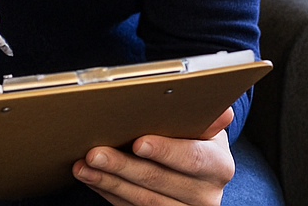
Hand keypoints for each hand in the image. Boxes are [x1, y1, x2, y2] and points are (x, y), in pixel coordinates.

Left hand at [73, 107, 235, 205]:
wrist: (200, 174)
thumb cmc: (199, 142)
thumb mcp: (207, 130)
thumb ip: (209, 121)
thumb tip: (223, 111)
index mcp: (219, 167)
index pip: (192, 159)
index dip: (165, 151)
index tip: (138, 143)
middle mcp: (206, 196)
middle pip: (159, 182)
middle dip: (123, 166)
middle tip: (95, 153)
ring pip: (142, 200)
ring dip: (108, 182)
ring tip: (84, 167)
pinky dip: (110, 194)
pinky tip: (94, 179)